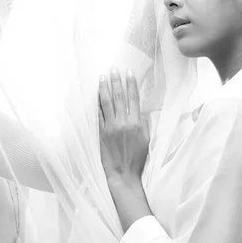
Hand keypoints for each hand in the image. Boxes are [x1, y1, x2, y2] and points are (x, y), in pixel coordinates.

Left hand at [98, 68, 148, 182]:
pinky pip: (97, 114)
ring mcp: (110, 127)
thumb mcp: (146, 139)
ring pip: (106, 103)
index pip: (133, 98)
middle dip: (116, 81)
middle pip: (118, 97)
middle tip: (113, 69)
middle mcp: (123, 122)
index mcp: (136, 123)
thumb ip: (143, 123)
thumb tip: (139, 109)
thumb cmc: (138, 158)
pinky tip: (95, 94)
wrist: (123, 174)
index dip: (131, 84)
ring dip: (104, 88)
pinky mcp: (100, 133)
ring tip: (102, 77)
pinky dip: (96, 103)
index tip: (128, 72)